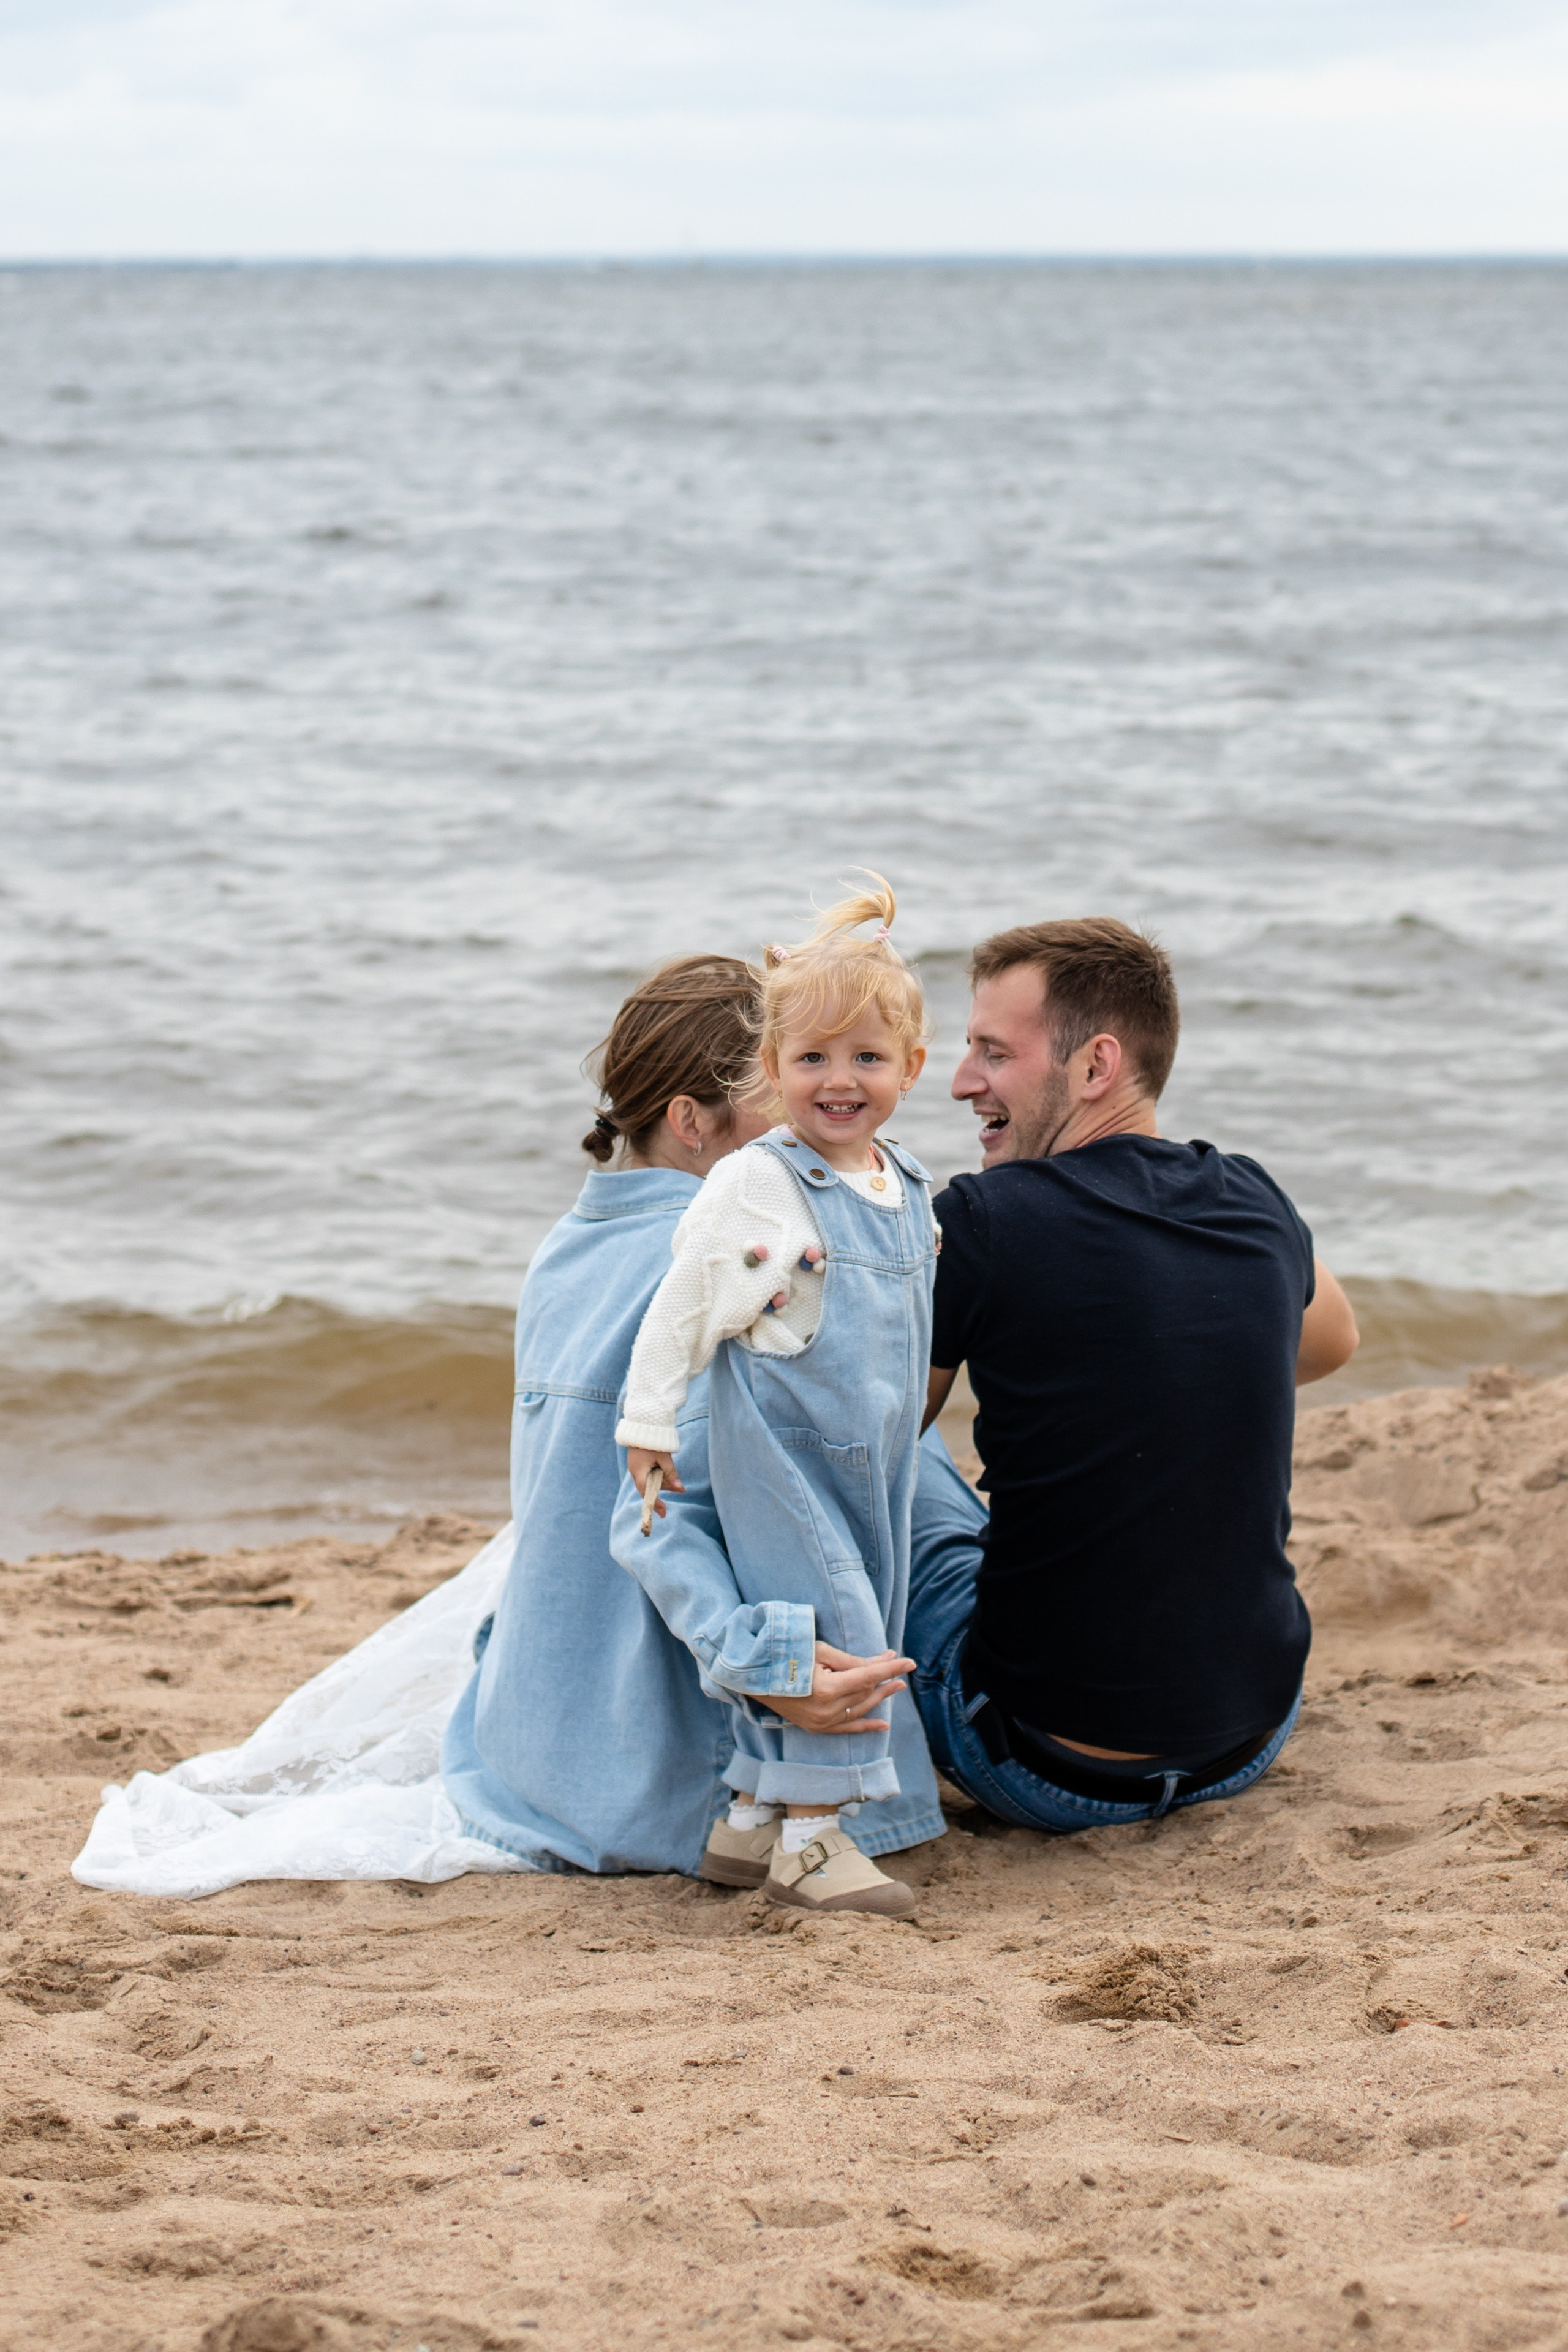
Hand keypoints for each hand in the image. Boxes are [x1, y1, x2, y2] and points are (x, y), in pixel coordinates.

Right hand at [626, 1446, 682, 1518]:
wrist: (643, 1423)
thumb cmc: (654, 1441)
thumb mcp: (665, 1458)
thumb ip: (671, 1474)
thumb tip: (680, 1489)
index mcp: (639, 1472)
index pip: (646, 1492)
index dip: (655, 1503)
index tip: (664, 1513)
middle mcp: (635, 1471)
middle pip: (649, 1487)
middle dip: (664, 1490)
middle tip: (680, 1490)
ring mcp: (635, 1467)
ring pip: (649, 1480)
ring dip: (663, 1482)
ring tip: (678, 1482)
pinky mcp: (638, 1462)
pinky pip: (648, 1474)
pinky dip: (658, 1475)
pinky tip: (668, 1474)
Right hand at [763, 1640, 913, 1734]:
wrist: (755, 1678)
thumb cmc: (786, 1656)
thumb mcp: (819, 1652)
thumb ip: (850, 1662)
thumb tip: (877, 1664)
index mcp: (828, 1688)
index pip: (868, 1676)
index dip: (890, 1668)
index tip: (909, 1662)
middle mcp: (828, 1710)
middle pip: (865, 1691)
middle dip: (885, 1676)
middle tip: (900, 1666)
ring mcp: (822, 1722)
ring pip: (860, 1708)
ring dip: (880, 1696)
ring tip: (898, 1686)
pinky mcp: (816, 1728)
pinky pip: (847, 1729)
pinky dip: (866, 1727)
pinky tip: (884, 1724)